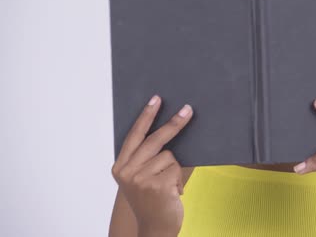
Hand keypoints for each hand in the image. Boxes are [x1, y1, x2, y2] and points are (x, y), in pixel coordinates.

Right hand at [111, 95, 193, 235]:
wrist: (155, 229)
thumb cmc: (152, 200)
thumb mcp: (142, 178)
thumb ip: (148, 157)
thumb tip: (172, 128)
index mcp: (121, 167)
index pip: (134, 135)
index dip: (146, 116)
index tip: (156, 99)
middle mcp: (127, 172)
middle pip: (154, 139)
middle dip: (173, 123)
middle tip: (188, 110)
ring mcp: (140, 179)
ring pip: (169, 156)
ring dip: (174, 169)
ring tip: (168, 186)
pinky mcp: (156, 186)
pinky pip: (176, 168)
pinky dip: (179, 179)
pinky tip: (173, 192)